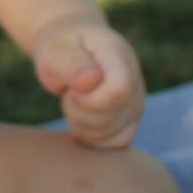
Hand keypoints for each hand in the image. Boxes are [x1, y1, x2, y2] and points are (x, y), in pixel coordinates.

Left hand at [32, 16, 145, 149]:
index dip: (89, 99)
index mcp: (120, 59)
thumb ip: (72, 63)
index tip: (72, 88)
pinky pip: (112, 144)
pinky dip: (90, 136)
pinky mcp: (130, 123)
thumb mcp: (56, 49)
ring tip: (75, 100)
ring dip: (81, 123)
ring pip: (109, 135)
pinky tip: (80, 115)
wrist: (71, 48)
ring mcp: (136, 106)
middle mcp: (136, 84)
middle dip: (77, 111)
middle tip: (68, 91)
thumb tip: (93, 79)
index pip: (118, 92)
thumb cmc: (61, 47)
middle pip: (109, 118)